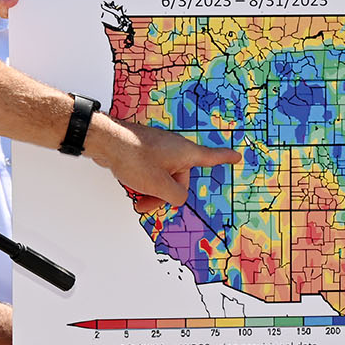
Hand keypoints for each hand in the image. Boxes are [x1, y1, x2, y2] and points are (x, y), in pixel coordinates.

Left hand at [91, 117, 235, 206]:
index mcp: (186, 153)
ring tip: (137, 199)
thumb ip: (176, 197)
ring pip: (164, 177)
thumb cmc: (134, 158)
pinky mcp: (146, 150)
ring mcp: (160, 149)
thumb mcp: (159, 186)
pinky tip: (132, 185)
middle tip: (147, 203)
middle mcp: (176, 149)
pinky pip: (152, 171)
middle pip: (180, 179)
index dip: (225, 158)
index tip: (237, 156)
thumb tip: (177, 197)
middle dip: (165, 195)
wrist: (106, 141)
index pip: (211, 157)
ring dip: (152, 191)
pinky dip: (144, 182)